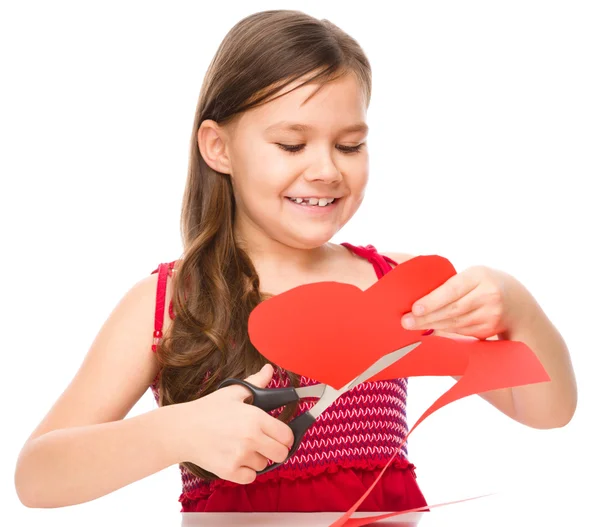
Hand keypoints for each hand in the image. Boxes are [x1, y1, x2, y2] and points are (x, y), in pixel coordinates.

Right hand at [176, 364, 293, 483]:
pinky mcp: (229, 472)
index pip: (287, 435)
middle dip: (276, 448)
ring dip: (258, 458)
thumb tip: (269, 369)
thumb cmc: (207, 410)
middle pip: (281, 454)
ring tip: (243, 446)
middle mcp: (251, 439)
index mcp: (255, 418)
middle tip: (264, 442)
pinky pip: (251, 477)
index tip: (278, 434)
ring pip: (264, 465)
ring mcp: (240, 457)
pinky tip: (236, 458)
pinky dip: (246, 471)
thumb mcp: (233, 392)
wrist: (181, 430)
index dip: (285, 435)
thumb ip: (256, 382)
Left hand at [401, 265, 517, 339]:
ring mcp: (491, 314)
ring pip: (455, 323)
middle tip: (406, 321)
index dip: (433, 301)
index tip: (415, 308)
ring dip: (432, 326)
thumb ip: (452, 285)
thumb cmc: (484, 284)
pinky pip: (461, 332)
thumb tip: (419, 299)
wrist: (518, 302)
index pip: (453, 290)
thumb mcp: (472, 276)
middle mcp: (489, 295)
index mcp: (480, 276)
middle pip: (452, 310)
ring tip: (413, 326)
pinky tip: (430, 331)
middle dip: (426, 317)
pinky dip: (444, 332)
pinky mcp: (489, 329)